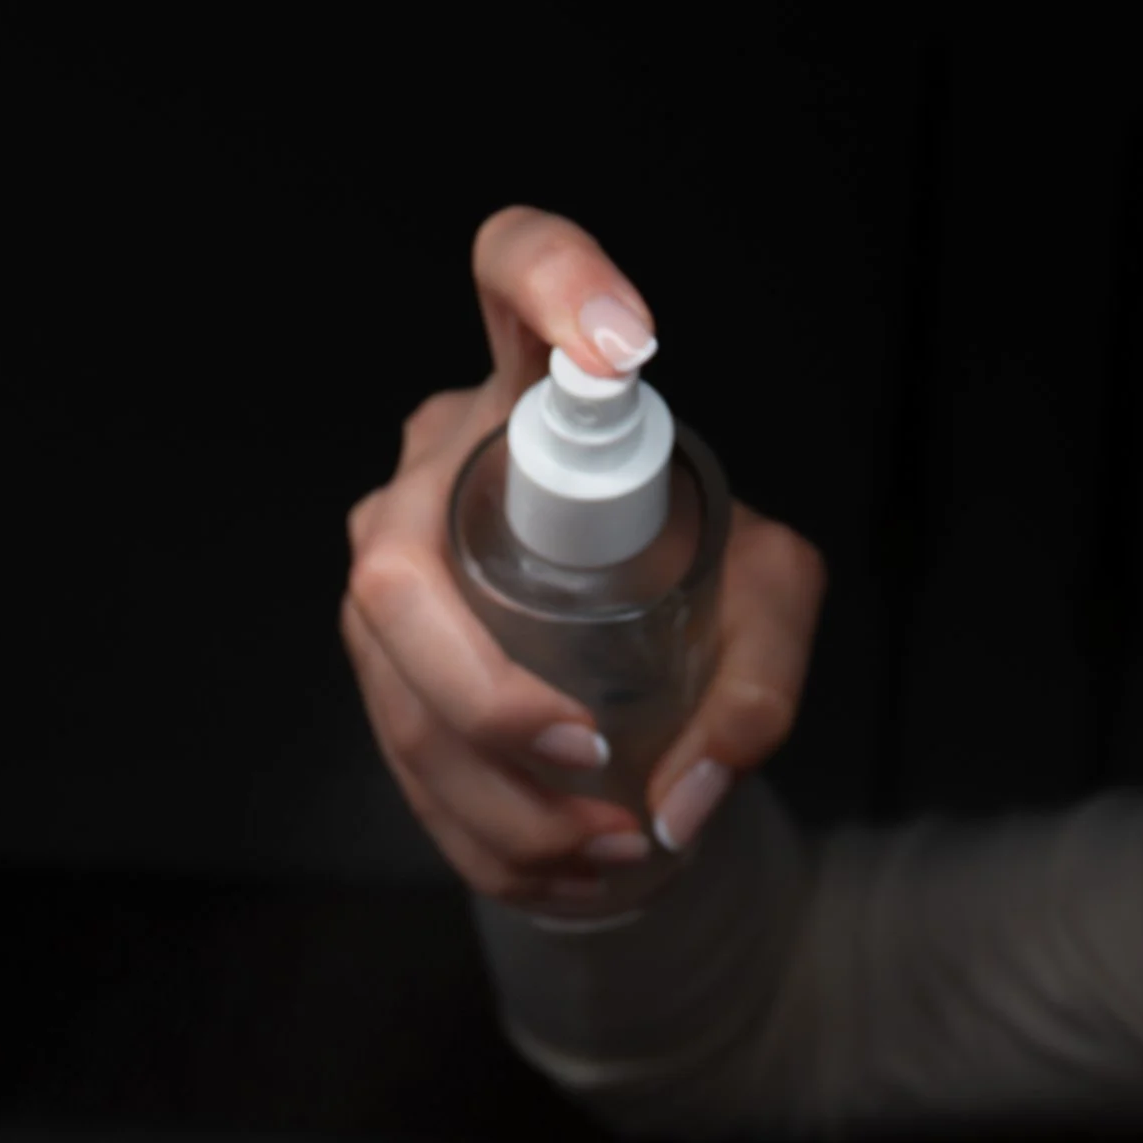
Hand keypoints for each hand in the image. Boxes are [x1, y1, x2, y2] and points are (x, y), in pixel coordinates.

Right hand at [340, 204, 827, 910]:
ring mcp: (387, 569)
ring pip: (392, 691)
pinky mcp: (376, 666)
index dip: (558, 282)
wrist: (628, 653)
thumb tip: (681, 798)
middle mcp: (436, 467)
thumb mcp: (766, 605)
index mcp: (532, 394)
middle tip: (588, 759)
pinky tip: (561, 873)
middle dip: (484, 697)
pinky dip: (481, 838)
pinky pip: (398, 760)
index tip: (627, 346)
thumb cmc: (693, 583)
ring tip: (606, 850)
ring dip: (492, 800)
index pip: (514, 269)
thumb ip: (759, 678)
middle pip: (401, 576)